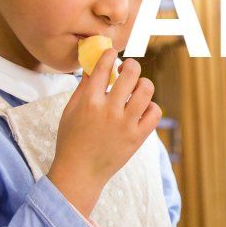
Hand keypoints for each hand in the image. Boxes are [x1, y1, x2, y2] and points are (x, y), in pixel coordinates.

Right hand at [47, 56, 160, 217]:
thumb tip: (93, 64)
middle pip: (131, 74)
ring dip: (143, 84)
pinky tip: (142, 108)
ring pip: (146, 91)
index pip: (103, 67)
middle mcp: (109, 110)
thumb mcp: (70, 110)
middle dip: (132, 66)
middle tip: (129, 69)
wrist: (80, 173)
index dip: (110, 55)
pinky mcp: (138, 138)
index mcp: (89, 101)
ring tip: (137, 88)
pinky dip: (151, 106)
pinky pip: (155, 113)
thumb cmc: (71, 140)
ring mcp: (125, 124)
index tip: (112, 53)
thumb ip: (83, 87)